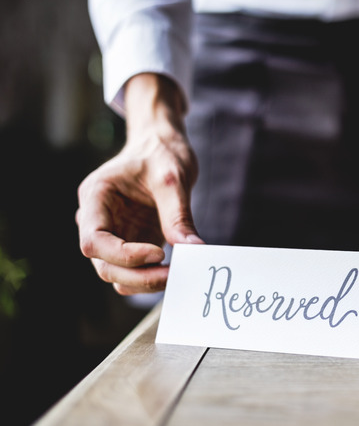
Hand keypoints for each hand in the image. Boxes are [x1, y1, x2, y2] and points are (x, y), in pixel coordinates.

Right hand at [76, 74, 203, 294]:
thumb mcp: (173, 179)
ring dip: (144, 282)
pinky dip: (151, 278)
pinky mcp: (131, 242)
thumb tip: (194, 249)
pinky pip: (134, 271)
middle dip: (138, 275)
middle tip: (174, 275)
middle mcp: (97, 220)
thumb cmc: (162, 153)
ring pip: (116, 274)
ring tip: (178, 275)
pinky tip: (176, 272)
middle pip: (103, 264)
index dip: (123, 255)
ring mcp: (113, 234)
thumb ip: (178, 215)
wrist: (162, 146)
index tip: (158, 253)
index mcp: (96, 198)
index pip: (94, 241)